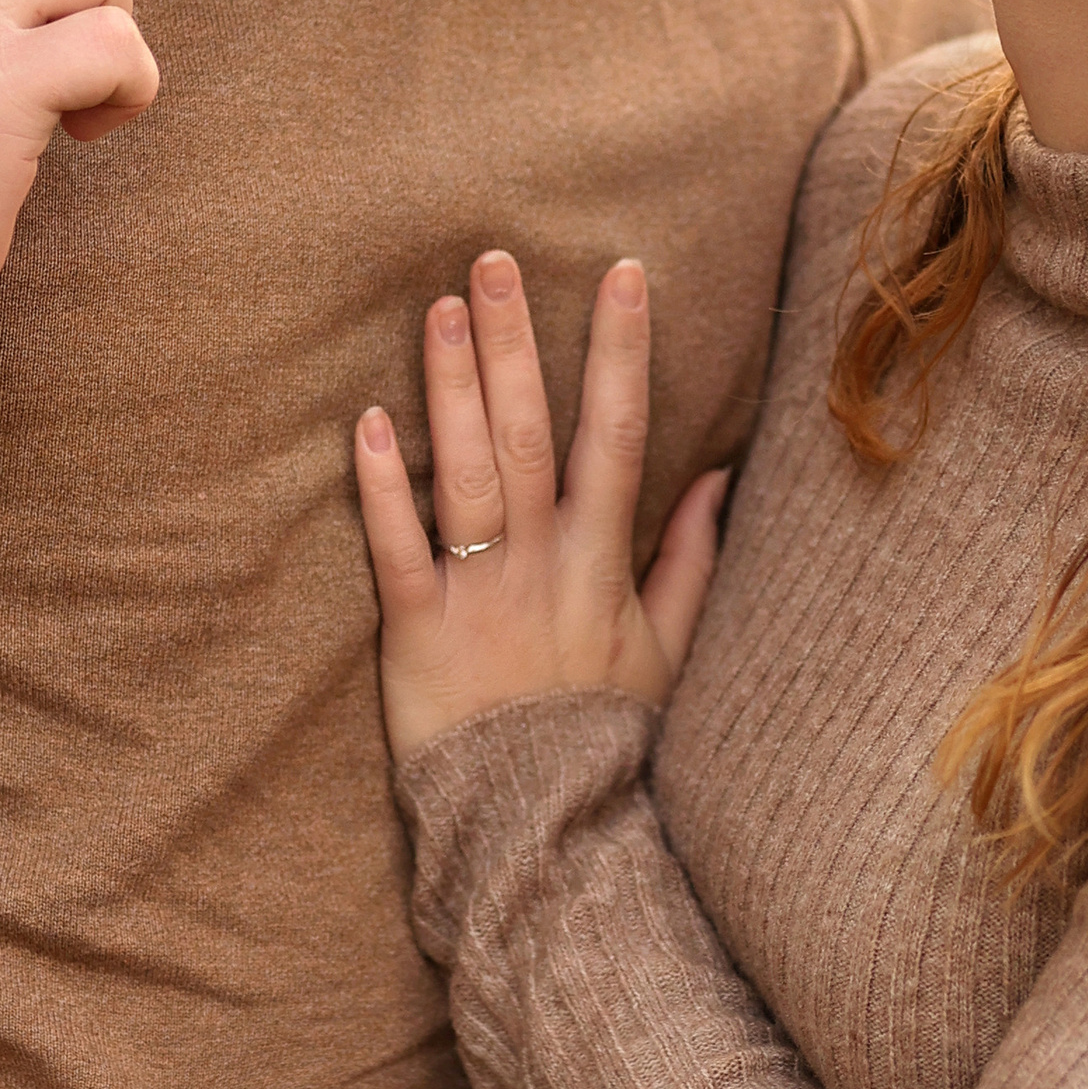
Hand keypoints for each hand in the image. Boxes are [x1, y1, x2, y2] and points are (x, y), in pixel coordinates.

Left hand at [354, 251, 726, 760]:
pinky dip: (383, 489)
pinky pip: (401, 550)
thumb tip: (719, 478)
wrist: (546, 829)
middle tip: (493, 259)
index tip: (623, 274)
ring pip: (468, 474)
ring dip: (453, 387)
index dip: (621, 351)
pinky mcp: (419, 634)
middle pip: (531, 434)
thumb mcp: (669, 650)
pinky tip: (368, 422)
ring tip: (440, 309)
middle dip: (516, 343)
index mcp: (604, 559)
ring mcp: (482, 595)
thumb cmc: (604, 737)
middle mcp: (545, 563)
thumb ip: (690, 559)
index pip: (620, 433)